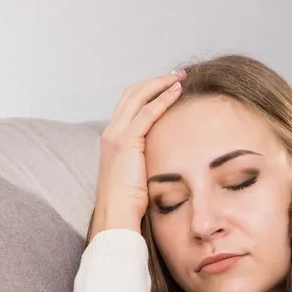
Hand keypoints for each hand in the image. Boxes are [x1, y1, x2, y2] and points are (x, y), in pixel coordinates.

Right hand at [89, 71, 184, 238]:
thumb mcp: (139, 176)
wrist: (116, 215)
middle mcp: (111, 132)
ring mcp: (116, 135)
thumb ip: (148, 161)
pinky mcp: (126, 142)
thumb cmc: (130, 203)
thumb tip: (168, 159)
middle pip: (131, 94)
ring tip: (180, 78)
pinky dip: (162, 99)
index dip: (148, 92)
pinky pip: (146, 113)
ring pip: (137, 97)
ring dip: (160, 84)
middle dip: (155, 81)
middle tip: (177, 76)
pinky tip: (177, 93)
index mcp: (113, 139)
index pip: (129, 105)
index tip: (169, 87)